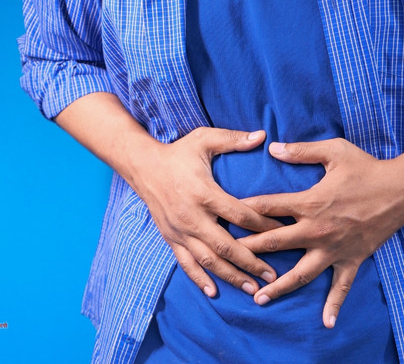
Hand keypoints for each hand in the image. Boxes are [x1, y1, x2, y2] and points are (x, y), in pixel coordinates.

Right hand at [132, 127, 280, 296]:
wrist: (143, 166)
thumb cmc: (177, 153)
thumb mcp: (203, 139)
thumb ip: (233, 139)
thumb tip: (263, 136)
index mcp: (204, 193)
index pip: (241, 215)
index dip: (265, 225)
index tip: (284, 232)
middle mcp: (192, 216)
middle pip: (226, 246)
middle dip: (252, 263)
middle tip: (273, 276)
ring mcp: (180, 230)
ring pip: (208, 260)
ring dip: (231, 276)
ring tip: (252, 289)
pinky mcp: (170, 237)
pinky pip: (185, 263)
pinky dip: (199, 279)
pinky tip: (213, 291)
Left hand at [239, 138, 403, 327]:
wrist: (403, 190)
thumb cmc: (366, 168)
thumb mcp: (334, 151)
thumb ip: (301, 151)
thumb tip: (272, 148)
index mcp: (309, 202)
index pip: (268, 207)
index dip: (243, 210)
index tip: (223, 217)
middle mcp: (317, 229)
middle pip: (275, 243)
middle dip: (249, 251)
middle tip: (228, 259)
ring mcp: (334, 248)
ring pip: (301, 273)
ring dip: (278, 286)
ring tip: (257, 298)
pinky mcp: (352, 259)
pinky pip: (342, 286)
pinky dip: (335, 304)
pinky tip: (326, 322)